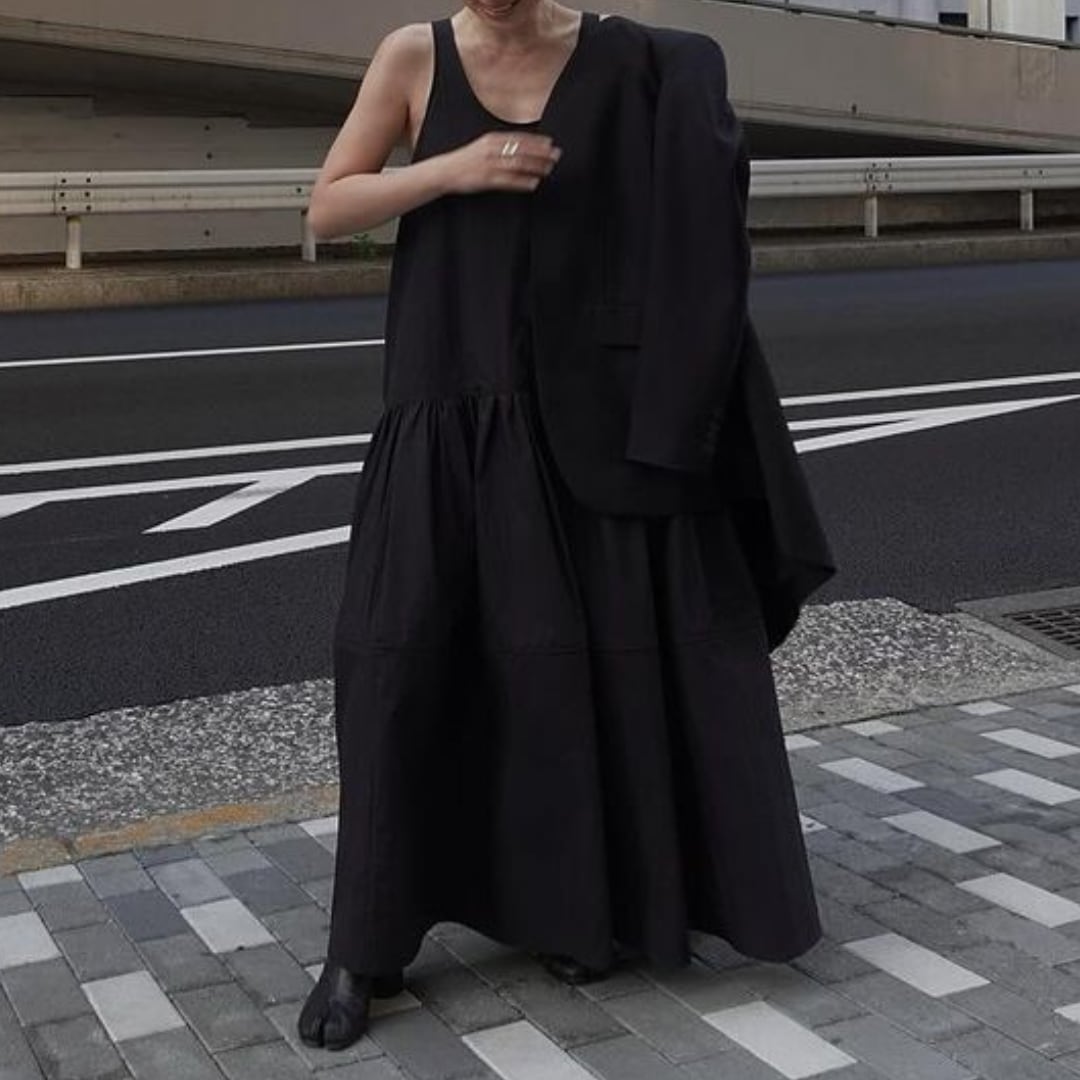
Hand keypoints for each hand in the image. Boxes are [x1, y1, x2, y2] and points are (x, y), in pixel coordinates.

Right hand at [442, 131, 562, 194]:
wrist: (444, 171)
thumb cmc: (464, 161)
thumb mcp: (482, 147)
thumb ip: (499, 146)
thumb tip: (518, 149)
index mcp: (492, 139)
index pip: (519, 138)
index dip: (537, 141)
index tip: (551, 143)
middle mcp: (492, 149)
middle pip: (522, 150)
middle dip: (541, 153)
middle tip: (556, 155)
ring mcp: (490, 165)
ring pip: (518, 164)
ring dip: (536, 167)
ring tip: (549, 169)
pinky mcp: (486, 179)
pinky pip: (509, 181)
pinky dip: (523, 182)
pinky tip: (534, 183)